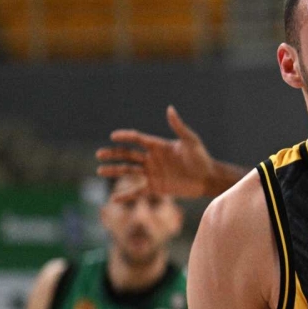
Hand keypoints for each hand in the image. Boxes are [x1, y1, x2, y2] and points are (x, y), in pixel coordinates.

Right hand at [96, 106, 213, 199]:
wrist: (207, 178)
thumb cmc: (201, 158)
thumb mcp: (191, 141)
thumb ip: (179, 126)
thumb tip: (170, 109)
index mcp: (158, 145)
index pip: (137, 139)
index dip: (126, 137)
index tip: (114, 136)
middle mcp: (152, 158)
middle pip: (128, 154)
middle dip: (114, 154)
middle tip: (99, 154)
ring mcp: (152, 173)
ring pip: (129, 171)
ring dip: (114, 170)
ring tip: (100, 170)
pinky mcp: (156, 187)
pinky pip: (138, 191)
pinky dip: (126, 195)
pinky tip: (114, 199)